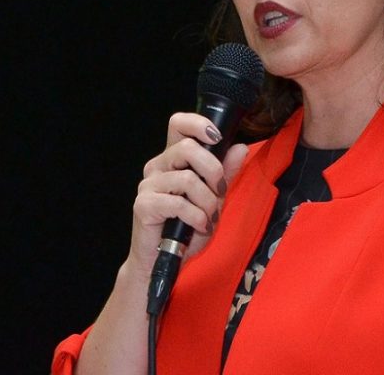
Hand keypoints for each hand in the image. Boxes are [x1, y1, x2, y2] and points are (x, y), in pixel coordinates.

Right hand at [125, 112, 249, 276]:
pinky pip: (178, 203)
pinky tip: (199, 226)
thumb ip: (225, 173)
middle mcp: (158, 166)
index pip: (179, 124)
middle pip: (188, 148)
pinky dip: (196, 216)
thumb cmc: (187, 228)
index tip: (217, 138)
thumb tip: (240, 147)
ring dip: (207, 201)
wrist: (164, 260)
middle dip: (213, 170)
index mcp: (173, 158)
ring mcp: (148, 184)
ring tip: (209, 217)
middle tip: (220, 191)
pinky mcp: (143, 204)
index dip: (198, 123)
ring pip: (187, 178)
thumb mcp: (214, 199)